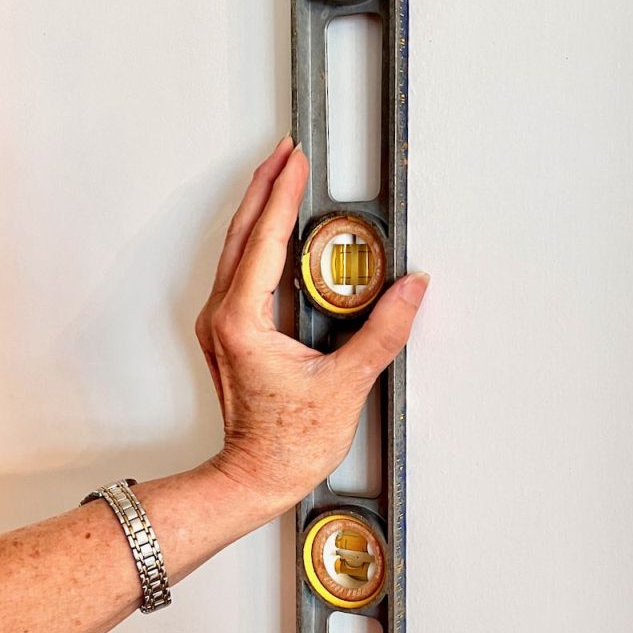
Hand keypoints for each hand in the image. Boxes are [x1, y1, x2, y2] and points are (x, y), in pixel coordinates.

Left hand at [195, 136, 428, 524]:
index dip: (284, 195)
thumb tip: (410, 291)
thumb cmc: (287, 444)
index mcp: (243, 322)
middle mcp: (223, 318)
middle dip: (265, 187)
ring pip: (236, 250)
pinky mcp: (229, 336)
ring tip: (280, 181)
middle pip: (241, 233)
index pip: (265, 240)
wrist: (254, 478)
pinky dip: (258, 243)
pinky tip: (275, 236)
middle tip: (287, 154)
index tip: (297, 162)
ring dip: (258, 212)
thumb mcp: (346, 384)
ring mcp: (221, 326)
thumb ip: (382, 332)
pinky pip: (240, 273)